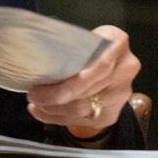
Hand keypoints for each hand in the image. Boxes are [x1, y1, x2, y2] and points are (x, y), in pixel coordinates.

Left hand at [26, 25, 140, 137]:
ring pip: (83, 109)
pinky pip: (83, 121)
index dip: (66, 83)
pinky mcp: (113, 113)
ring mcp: (121, 94)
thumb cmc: (86, 44)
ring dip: (53, 110)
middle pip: (86, 91)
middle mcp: (125, 69)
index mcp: (117, 43)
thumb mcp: (81, 37)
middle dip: (53, 97)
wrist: (109, 59)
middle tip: (32, 95)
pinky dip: (59, 118)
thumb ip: (68, 44)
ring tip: (35, 105)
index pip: (95, 67)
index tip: (38, 86)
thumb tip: (34, 55)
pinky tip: (44, 113)